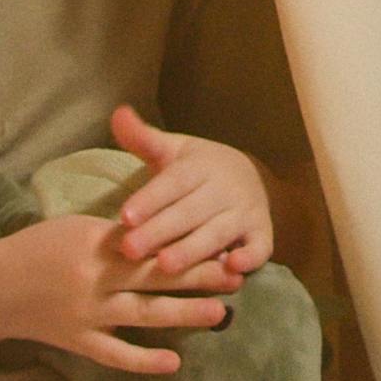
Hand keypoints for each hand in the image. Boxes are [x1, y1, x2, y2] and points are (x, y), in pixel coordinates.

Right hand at [0, 208, 227, 375]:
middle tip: (234, 275)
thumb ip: (118, 236)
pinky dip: (144, 360)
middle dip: (197, 276)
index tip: (221, 242)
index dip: (186, 243)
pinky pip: (115, 354)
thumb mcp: (77, 228)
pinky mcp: (79, 341)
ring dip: (183, 314)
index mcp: (95, 244)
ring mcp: (87, 313)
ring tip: (219, 314)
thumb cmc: (38, 248)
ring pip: (143, 314)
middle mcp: (95, 279)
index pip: (150, 242)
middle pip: (155, 276)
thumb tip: (165, 233)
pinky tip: (174, 362)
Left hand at [104, 106, 273, 286]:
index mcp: (199, 167)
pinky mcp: (262, 234)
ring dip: (193, 249)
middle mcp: (223, 188)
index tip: (124, 216)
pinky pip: (260, 248)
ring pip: (218, 232)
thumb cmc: (198, 170)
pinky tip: (231, 268)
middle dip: (160, 231)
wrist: (251, 178)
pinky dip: (250, 258)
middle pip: (190, 212)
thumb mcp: (172, 150)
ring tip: (165, 265)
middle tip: (129, 250)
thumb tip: (118, 112)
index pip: (173, 183)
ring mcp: (245, 212)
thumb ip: (143, 138)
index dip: (150, 199)